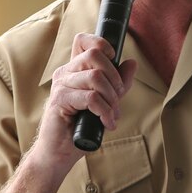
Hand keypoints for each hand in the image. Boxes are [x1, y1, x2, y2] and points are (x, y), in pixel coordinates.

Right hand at [38, 32, 137, 159]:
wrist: (59, 152)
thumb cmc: (80, 127)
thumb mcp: (105, 102)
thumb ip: (118, 83)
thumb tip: (132, 63)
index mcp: (74, 69)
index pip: (84, 40)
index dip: (102, 44)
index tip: (113, 60)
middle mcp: (65, 73)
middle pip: (94, 55)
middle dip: (114, 76)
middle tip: (117, 97)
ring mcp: (61, 85)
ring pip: (95, 77)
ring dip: (111, 98)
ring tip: (112, 114)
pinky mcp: (60, 100)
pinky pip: (91, 98)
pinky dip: (105, 111)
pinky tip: (107, 123)